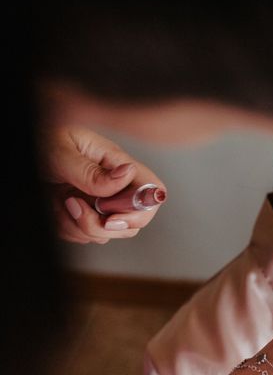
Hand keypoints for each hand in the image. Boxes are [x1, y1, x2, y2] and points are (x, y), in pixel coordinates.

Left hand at [44, 126, 165, 243]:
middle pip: (134, 220)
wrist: (18, 148)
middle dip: (106, 226)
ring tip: (60, 201)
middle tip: (77, 208)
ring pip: (108, 233)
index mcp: (116, 163)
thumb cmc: (41, 138)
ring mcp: (98, 201)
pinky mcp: (82, 214)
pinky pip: (84, 236)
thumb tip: (128, 175)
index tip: (111, 217)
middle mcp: (113, 184)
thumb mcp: (61, 151)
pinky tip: (55, 207)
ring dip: (79, 226)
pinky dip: (66, 229)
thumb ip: (92, 171)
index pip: (152, 190)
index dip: (141, 209)